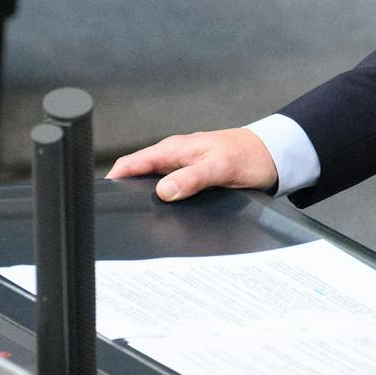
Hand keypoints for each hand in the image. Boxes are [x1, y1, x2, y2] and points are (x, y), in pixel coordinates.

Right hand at [106, 128, 278, 202]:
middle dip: (127, 194)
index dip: (114, 179)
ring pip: (154, 186)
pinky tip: (166, 218)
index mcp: (173, 150)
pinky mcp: (194, 180)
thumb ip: (191, 178)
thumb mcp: (219, 168)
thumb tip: (163, 191)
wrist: (273, 155)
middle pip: (139, 177)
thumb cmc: (248, 155)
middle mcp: (175, 158)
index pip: (132, 163)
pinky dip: (165, 203)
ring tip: (140, 224)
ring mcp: (183, 169)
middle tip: (119, 219)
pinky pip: (171, 192)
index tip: (103, 198)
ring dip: (147, 201)